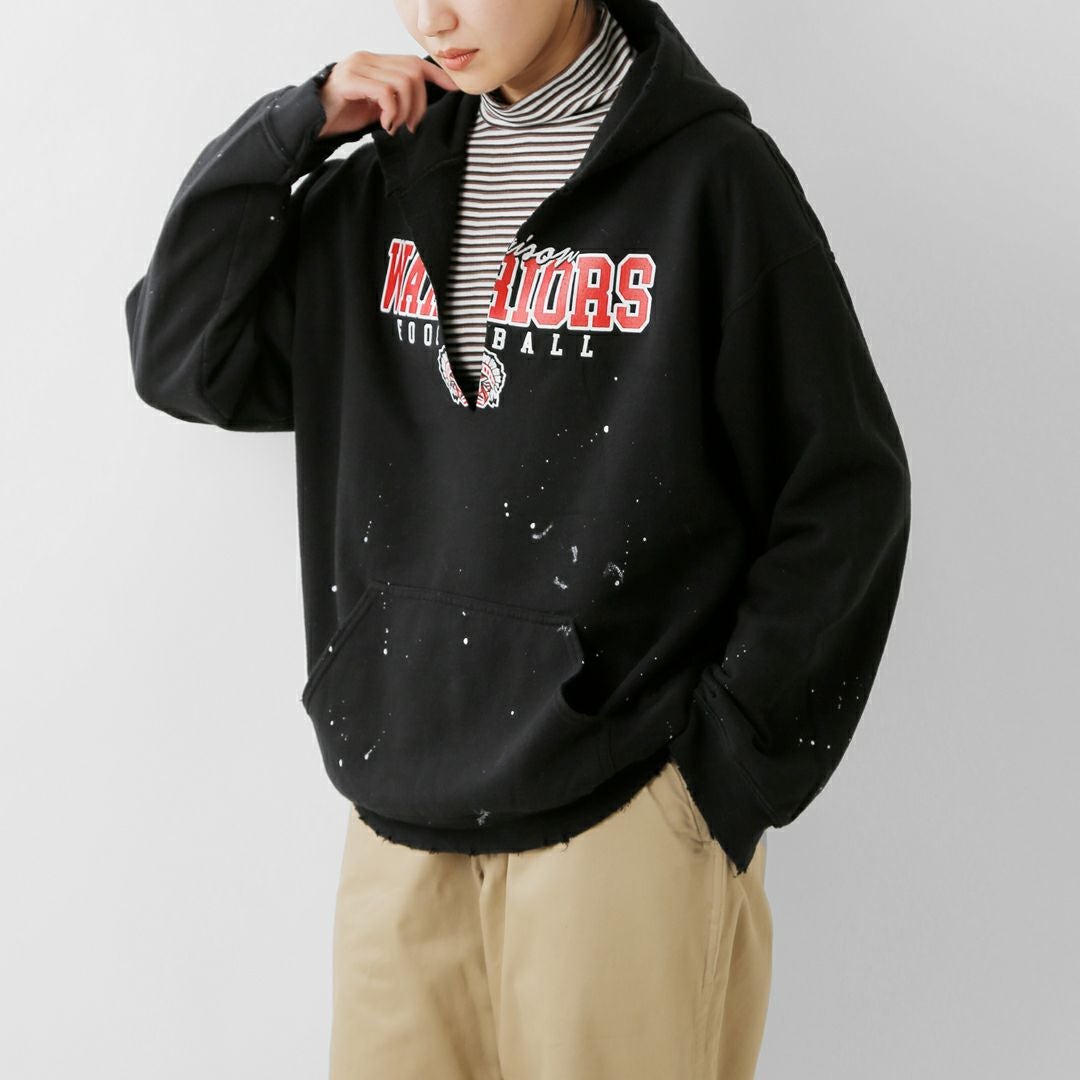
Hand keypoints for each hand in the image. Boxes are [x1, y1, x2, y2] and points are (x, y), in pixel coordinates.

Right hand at [316, 51, 458, 138]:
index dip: (436, 74)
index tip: (453, 88)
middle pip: (413, 72)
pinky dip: (392, 112)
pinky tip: (385, 125)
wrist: (311, 121)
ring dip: (406, 111)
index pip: (412, 61)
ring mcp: (358, 67)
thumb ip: (394, 99)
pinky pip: (386, 93)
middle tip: (411, 126)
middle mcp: (367, 59)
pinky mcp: (350, 81)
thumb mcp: (375, 106)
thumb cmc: (342, 114)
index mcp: (375, 63)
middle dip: (420, 104)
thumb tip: (419, 104)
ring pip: (403, 83)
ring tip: (395, 126)